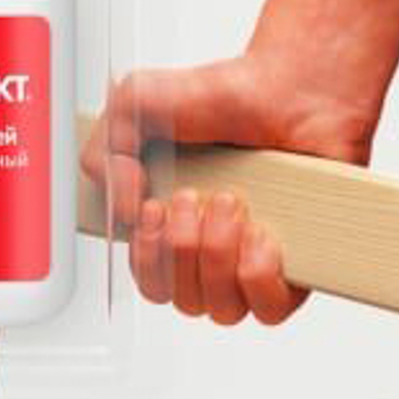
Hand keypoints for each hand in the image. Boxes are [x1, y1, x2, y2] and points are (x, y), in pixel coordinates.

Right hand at [81, 0, 398, 324]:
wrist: (287, 89)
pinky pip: (267, 309)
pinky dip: (256, 274)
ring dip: (216, 255)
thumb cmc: (221, 96)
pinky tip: (259, 231)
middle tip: (191, 196)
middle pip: (179, 299)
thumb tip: (124, 212)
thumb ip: (105, 150)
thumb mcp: (136, 101)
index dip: (145, 257)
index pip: (148, 279)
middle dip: (179, 248)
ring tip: (229, 201)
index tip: (152, 208)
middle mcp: (208, 248)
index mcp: (169, 222)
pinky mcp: (292, 267)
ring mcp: (249, 260)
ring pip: (220, 309)